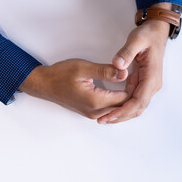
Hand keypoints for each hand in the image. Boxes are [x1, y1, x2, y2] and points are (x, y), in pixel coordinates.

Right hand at [19, 59, 136, 118]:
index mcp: (96, 101)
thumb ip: (105, 71)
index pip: (125, 99)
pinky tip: (120, 90)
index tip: (138, 74)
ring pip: (116, 110)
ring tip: (131, 83)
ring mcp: (91, 114)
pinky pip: (109, 110)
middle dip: (132, 94)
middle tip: (137, 78)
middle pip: (122, 107)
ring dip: (125, 99)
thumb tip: (124, 73)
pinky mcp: (89, 111)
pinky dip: (117, 101)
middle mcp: (95, 112)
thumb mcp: (83, 68)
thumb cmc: (61, 75)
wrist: (44, 84)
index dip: (134, 87)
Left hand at [97, 5, 170, 123]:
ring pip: (136, 106)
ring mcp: (148, 84)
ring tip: (104, 118)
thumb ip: (127, 52)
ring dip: (121, 113)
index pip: (139, 100)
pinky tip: (111, 108)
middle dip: (121, 116)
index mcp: (152, 76)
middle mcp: (152, 84)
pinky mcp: (143, 82)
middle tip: (103, 120)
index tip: (110, 115)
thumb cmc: (147, 35)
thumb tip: (118, 66)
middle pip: (138, 108)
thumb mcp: (136, 40)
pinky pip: (133, 98)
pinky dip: (123, 106)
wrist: (156, 31)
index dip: (124, 110)